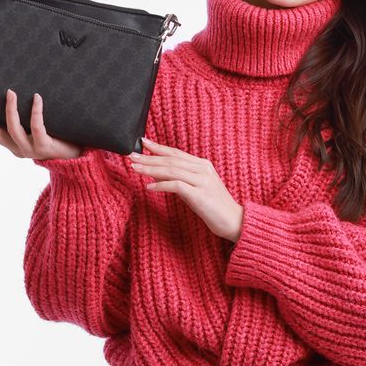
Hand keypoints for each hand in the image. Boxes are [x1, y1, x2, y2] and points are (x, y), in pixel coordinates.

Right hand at [0, 90, 83, 159]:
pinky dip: (36, 111)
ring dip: (10, 110)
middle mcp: (18, 149)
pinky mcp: (45, 146)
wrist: (77, 156)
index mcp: (13, 146)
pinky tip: (37, 97)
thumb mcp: (35, 131)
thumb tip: (14, 95)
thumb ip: (24, 120)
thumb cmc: (56, 138)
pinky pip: (37, 127)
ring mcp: (31, 149)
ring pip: (13, 129)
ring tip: (10, 92)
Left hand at [129, 138, 243, 243]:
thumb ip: (178, 179)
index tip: (142, 143)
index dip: (158, 147)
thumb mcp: (194, 189)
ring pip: (171, 170)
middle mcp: (202, 169)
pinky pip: (176, 186)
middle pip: (171, 160)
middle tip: (131, 156)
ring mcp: (202, 180)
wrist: (234, 221)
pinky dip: (161, 185)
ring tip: (135, 169)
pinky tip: (149, 187)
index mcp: (202, 165)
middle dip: (149, 157)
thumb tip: (156, 174)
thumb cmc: (213, 207)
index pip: (176, 153)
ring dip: (151, 169)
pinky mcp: (200, 194)